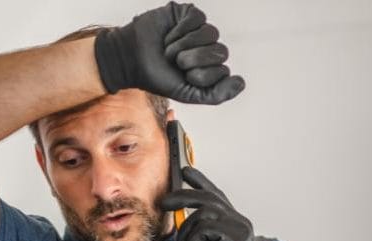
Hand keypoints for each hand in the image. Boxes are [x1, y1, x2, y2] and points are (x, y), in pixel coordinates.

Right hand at [94, 2, 244, 104]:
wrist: (131, 59)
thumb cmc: (158, 76)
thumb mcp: (187, 94)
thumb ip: (215, 94)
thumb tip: (240, 83)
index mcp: (211, 68)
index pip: (223, 70)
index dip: (202, 75)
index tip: (184, 77)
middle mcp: (208, 48)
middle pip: (220, 51)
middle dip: (194, 60)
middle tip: (176, 63)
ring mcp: (200, 30)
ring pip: (210, 33)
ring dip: (185, 45)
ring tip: (169, 50)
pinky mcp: (189, 14)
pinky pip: (197, 19)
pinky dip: (180, 31)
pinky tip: (169, 36)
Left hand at [161, 166, 274, 240]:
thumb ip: (204, 234)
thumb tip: (185, 224)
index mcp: (233, 220)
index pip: (216, 194)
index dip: (200, 181)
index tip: (185, 171)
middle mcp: (238, 220)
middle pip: (207, 197)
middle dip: (182, 196)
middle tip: (164, 203)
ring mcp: (238, 228)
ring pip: (203, 213)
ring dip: (186, 231)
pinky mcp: (234, 240)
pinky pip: (206, 229)